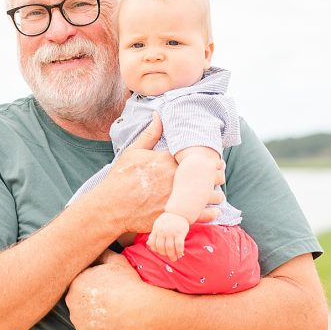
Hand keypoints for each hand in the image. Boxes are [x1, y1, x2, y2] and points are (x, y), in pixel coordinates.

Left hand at [67, 252, 146, 329]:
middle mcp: (72, 301)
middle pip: (77, 299)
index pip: (78, 282)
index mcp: (76, 282)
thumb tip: (99, 250)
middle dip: (88, 298)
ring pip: (82, 315)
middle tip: (105, 298)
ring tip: (108, 310)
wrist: (138, 310)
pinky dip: (96, 327)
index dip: (91, 284)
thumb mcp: (116, 261)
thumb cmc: (128, 284)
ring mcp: (77, 320)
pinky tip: (109, 321)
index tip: (102, 286)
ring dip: (90, 313)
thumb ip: (103, 254)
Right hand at [94, 113, 226, 232]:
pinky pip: (200, 214)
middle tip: (219, 176)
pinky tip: (214, 211)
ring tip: (217, 195)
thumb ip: (150, 134)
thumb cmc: (120, 179)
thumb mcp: (133, 152)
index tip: (213, 160)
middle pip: (205, 175)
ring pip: (207, 195)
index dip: (207, 159)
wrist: (111, 207)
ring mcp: (175, 197)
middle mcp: (174, 178)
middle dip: (215, 175)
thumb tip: (158, 115)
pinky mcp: (174, 215)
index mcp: (167, 160)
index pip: (197, 157)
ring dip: (215, 194)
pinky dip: (211, 213)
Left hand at [147, 212, 189, 261]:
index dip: (155, 249)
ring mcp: (171, 232)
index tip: (160, 252)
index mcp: (156, 230)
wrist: (179, 212)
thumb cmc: (167, 221)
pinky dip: (179, 251)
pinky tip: (180, 254)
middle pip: (161, 247)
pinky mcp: (180, 233)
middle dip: (165, 254)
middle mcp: (162, 232)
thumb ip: (154, 235)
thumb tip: (148, 244)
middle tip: (169, 257)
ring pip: (169, 248)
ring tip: (174, 259)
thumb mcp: (158, 226)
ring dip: (172, 255)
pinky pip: (179, 245)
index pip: (152, 243)